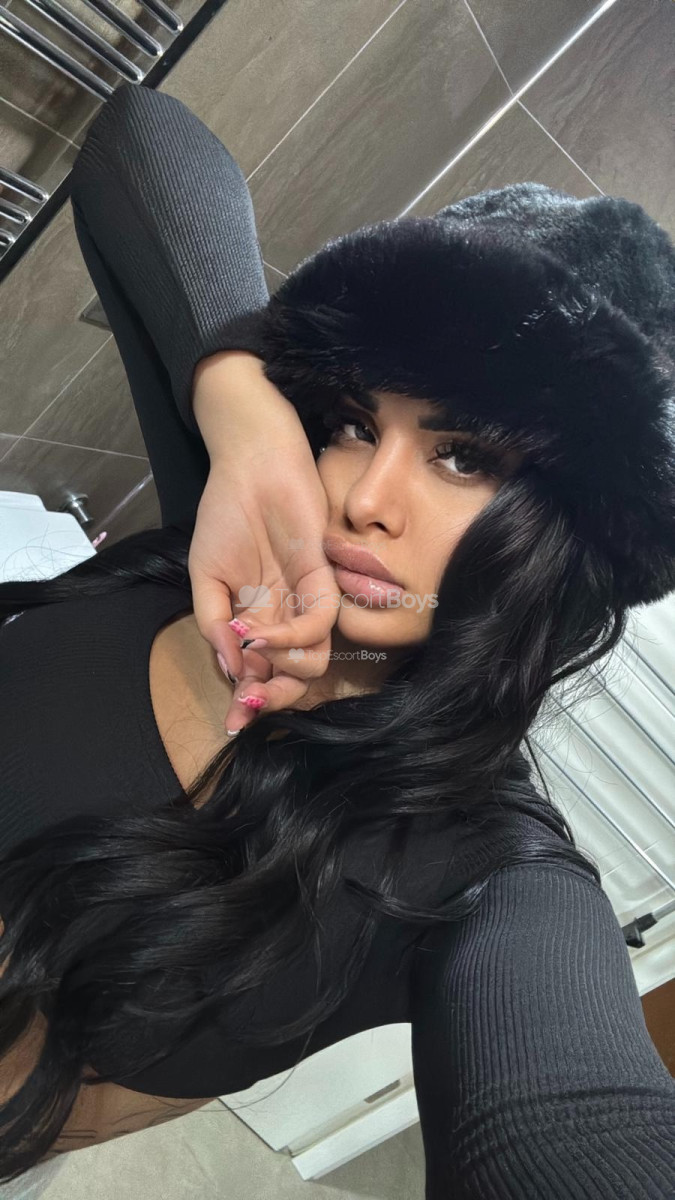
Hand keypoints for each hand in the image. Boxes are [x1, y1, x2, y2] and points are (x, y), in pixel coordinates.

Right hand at [188, 352, 340, 732]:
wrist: (249, 465)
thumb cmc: (226, 515)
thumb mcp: (204, 576)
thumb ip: (213, 624)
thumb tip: (230, 670)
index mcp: (258, 621)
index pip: (263, 674)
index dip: (250, 703)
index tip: (232, 722)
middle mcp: (286, 617)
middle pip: (293, 677)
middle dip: (272, 699)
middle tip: (248, 704)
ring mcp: (306, 599)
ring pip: (313, 659)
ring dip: (281, 666)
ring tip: (254, 648)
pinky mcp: (324, 577)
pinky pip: (320, 621)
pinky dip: (292, 635)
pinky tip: (262, 630)